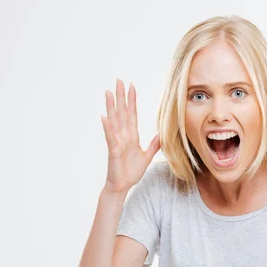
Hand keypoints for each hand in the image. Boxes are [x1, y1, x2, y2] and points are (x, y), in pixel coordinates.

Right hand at [101, 79, 160, 194]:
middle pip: (122, 112)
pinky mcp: (113, 151)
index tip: (132, 87)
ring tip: (108, 92)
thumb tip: (162, 135)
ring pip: (114, 120)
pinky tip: (105, 116)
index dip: (132, 101)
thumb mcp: (147, 157)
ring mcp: (117, 142)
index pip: (132, 114)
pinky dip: (108, 127)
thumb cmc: (131, 172)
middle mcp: (123, 136)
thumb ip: (154, 145)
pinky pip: (110, 137)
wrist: (122, 186)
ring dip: (111, 106)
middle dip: (121, 97)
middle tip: (119, 81)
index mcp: (131, 136)